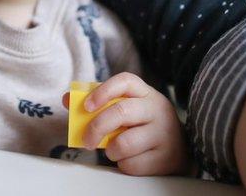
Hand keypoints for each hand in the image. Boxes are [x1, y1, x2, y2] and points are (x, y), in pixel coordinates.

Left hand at [63, 72, 187, 175]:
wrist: (177, 150)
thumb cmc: (140, 125)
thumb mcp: (124, 108)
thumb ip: (96, 103)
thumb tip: (67, 99)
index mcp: (144, 92)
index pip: (125, 81)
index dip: (103, 91)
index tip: (86, 106)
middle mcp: (158, 109)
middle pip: (121, 111)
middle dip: (96, 127)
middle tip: (86, 140)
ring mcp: (165, 133)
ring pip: (125, 142)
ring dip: (111, 150)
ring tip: (112, 150)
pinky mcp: (167, 157)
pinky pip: (133, 164)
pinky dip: (123, 165)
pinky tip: (129, 160)